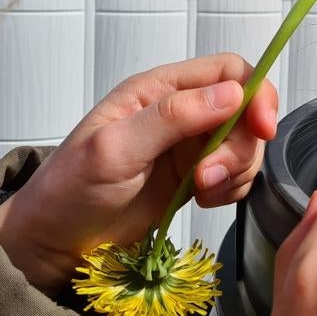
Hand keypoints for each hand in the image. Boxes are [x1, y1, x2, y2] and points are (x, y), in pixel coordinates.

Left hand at [0, 53, 277, 294]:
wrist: (53, 244)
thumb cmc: (71, 190)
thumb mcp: (115, 149)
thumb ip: (172, 117)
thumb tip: (233, 93)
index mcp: (159, 90)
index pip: (228, 70)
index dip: (256, 93)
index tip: (263, 128)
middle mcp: (180, 111)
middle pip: (244, 111)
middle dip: (240, 146)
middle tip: (210, 179)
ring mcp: (188, 146)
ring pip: (244, 145)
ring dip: (235, 171)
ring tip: (202, 194)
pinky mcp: (194, 178)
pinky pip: (235, 175)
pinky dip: (232, 190)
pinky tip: (204, 202)